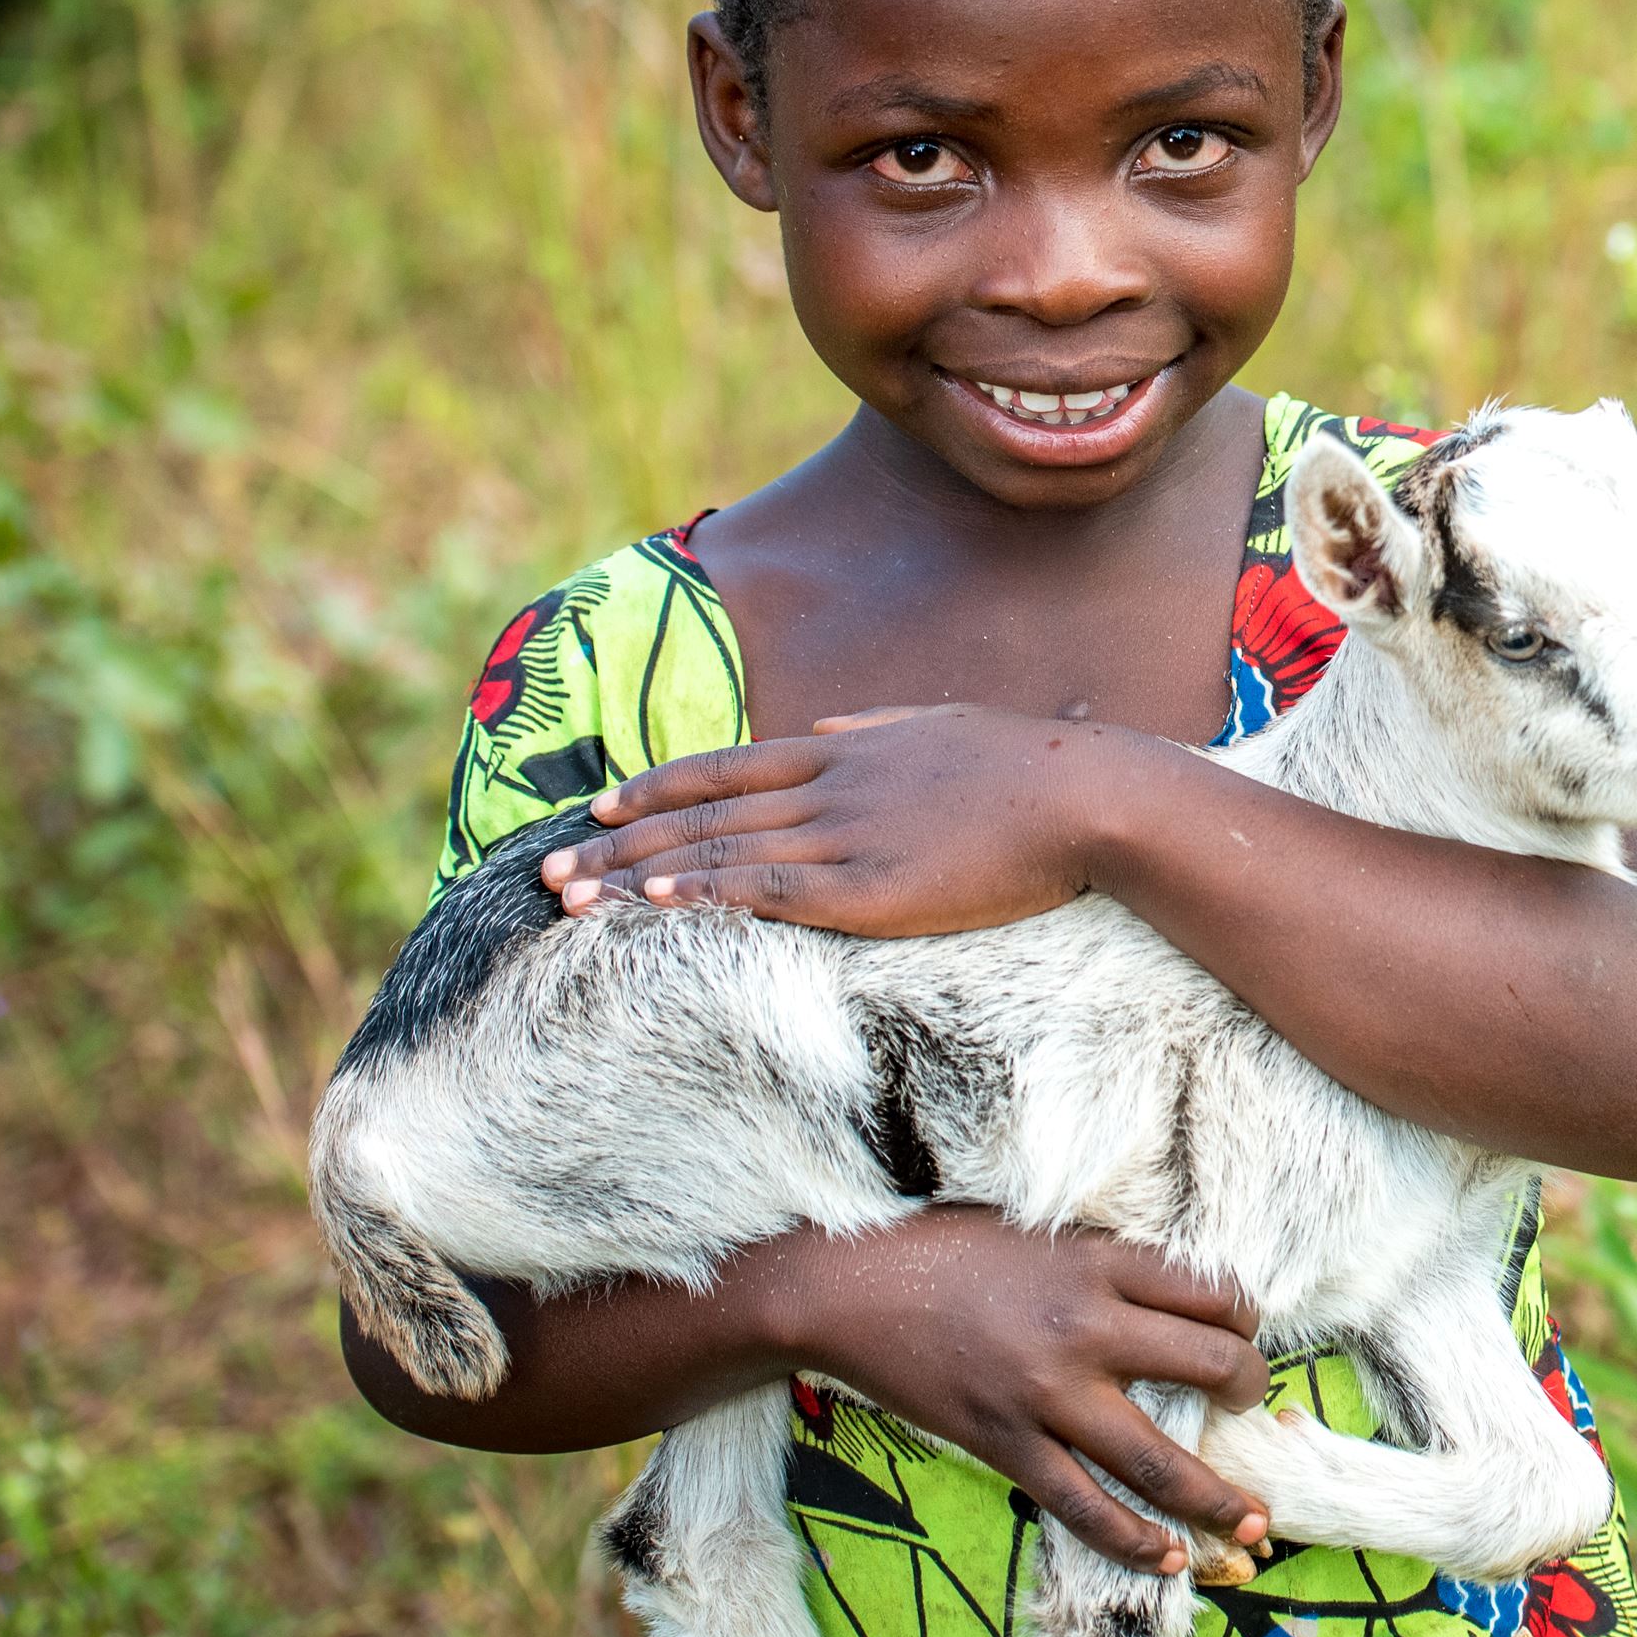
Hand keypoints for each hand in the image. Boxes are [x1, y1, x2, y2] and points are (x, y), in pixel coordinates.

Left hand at [544, 704, 1146, 934]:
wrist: (1086, 796)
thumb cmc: (1028, 766)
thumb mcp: (941, 725)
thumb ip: (877, 729)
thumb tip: (831, 729)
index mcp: (846, 749)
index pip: (725, 767)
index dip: (655, 788)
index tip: (599, 806)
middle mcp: (830, 785)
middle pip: (701, 814)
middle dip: (618, 844)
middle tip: (550, 872)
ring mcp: (846, 834)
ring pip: (718, 854)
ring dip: (637, 878)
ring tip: (572, 899)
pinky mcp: (869, 888)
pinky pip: (767, 892)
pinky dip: (703, 897)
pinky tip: (653, 910)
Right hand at [756, 1208, 1273, 1575]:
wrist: (846, 1285)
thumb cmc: (940, 1244)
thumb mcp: (1037, 1228)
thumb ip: (1101, 1258)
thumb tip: (1166, 1290)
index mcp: (1097, 1261)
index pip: (1213, 1292)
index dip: (1245, 1317)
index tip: (1244, 1330)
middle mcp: (1086, 1327)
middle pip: (1208, 1365)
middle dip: (1248, 1390)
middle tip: (1251, 1402)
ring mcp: (1046, 1394)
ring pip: (1157, 1459)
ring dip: (1217, 1496)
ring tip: (1252, 1522)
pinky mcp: (1005, 1443)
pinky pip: (1082, 1506)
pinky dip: (1131, 1539)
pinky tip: (1167, 1556)